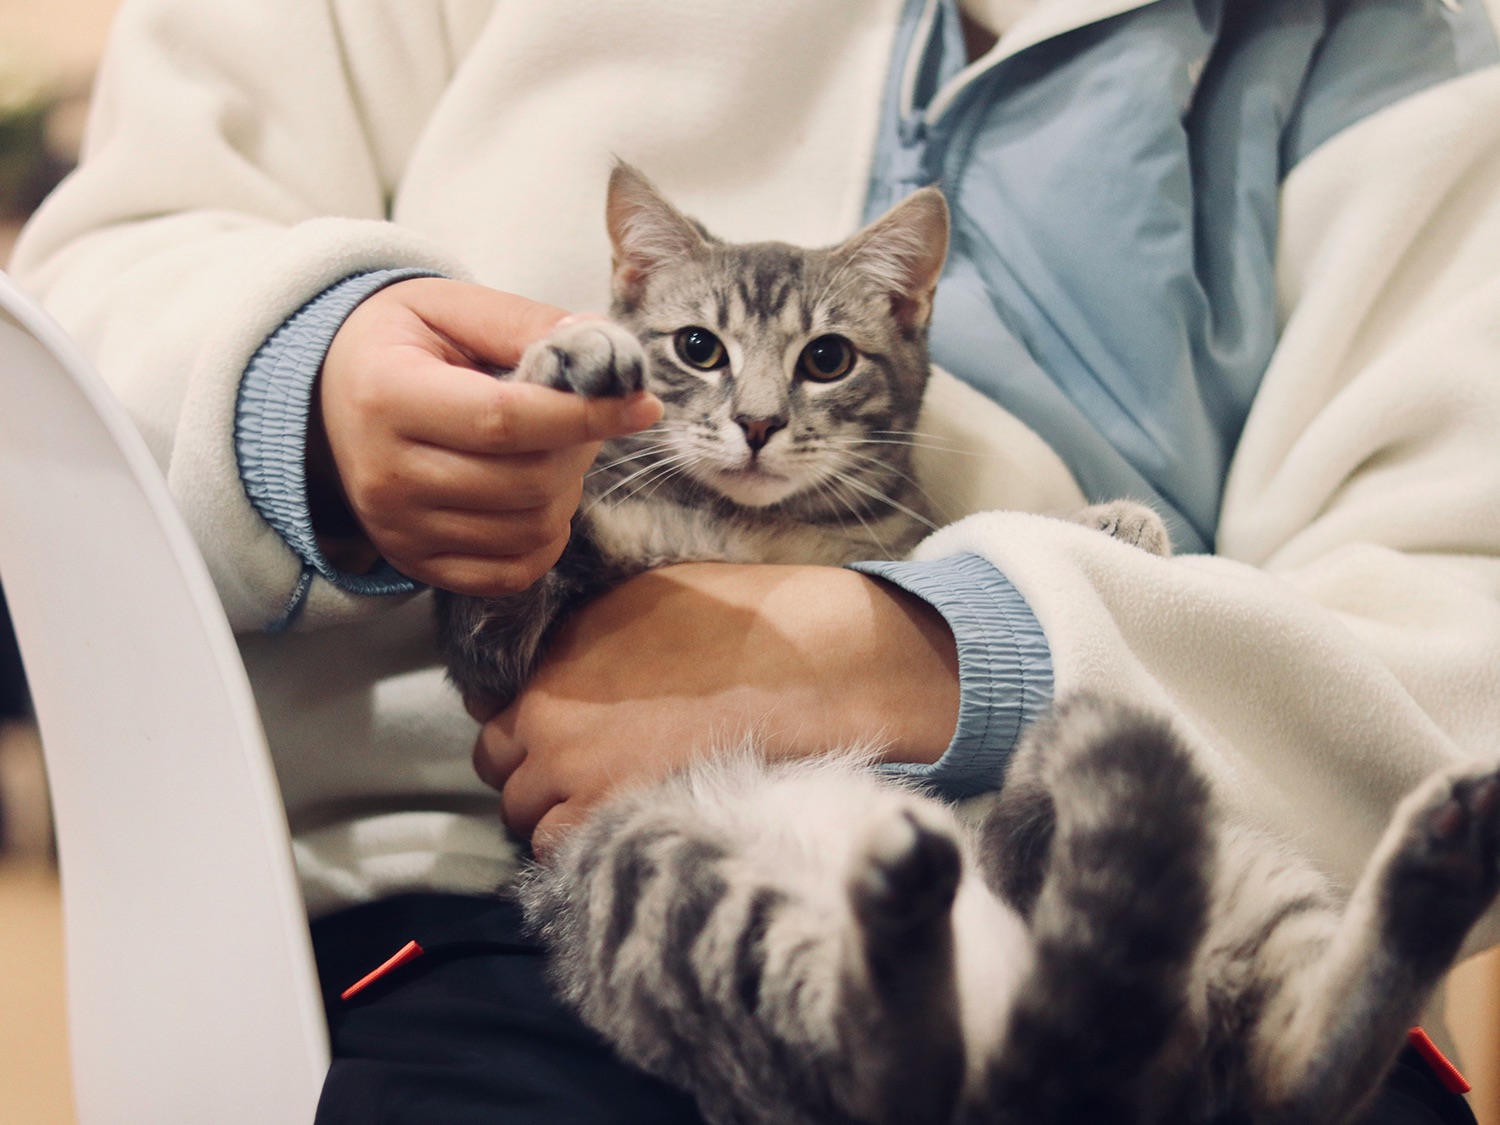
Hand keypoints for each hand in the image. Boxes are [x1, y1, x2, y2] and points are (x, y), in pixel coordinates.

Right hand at [312, 278, 661, 593]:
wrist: (327, 397)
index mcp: (388, 397)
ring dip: (566, 491)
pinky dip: (545, 540)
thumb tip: (605, 348)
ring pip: (528, 529)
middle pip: (525, 482)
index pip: (506, 420)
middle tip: (580, 418)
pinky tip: (538, 498)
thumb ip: (524, 323)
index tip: (641, 405)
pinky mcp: (415, 563)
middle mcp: (385, 474)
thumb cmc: (398, 345)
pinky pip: (511, 573)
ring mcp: (398, 529)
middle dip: (578, 449)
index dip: (585, 415)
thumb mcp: (448, 307)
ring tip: (550, 451)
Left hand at [471, 563, 959, 853]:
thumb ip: (576, 644)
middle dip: (536, 778)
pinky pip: (566, 854)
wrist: (803, 666)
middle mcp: (548, 721)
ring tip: (611, 808)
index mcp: (551, 663)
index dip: (525, 734)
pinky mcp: (613, 820)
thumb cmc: (736, 625)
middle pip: (503, 775)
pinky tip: (629, 827)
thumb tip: (548, 669)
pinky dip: (585, 848)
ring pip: (528, 823)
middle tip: (585, 778)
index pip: (491, 719)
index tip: (556, 741)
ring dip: (557, 819)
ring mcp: (576, 777)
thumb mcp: (635, 603)